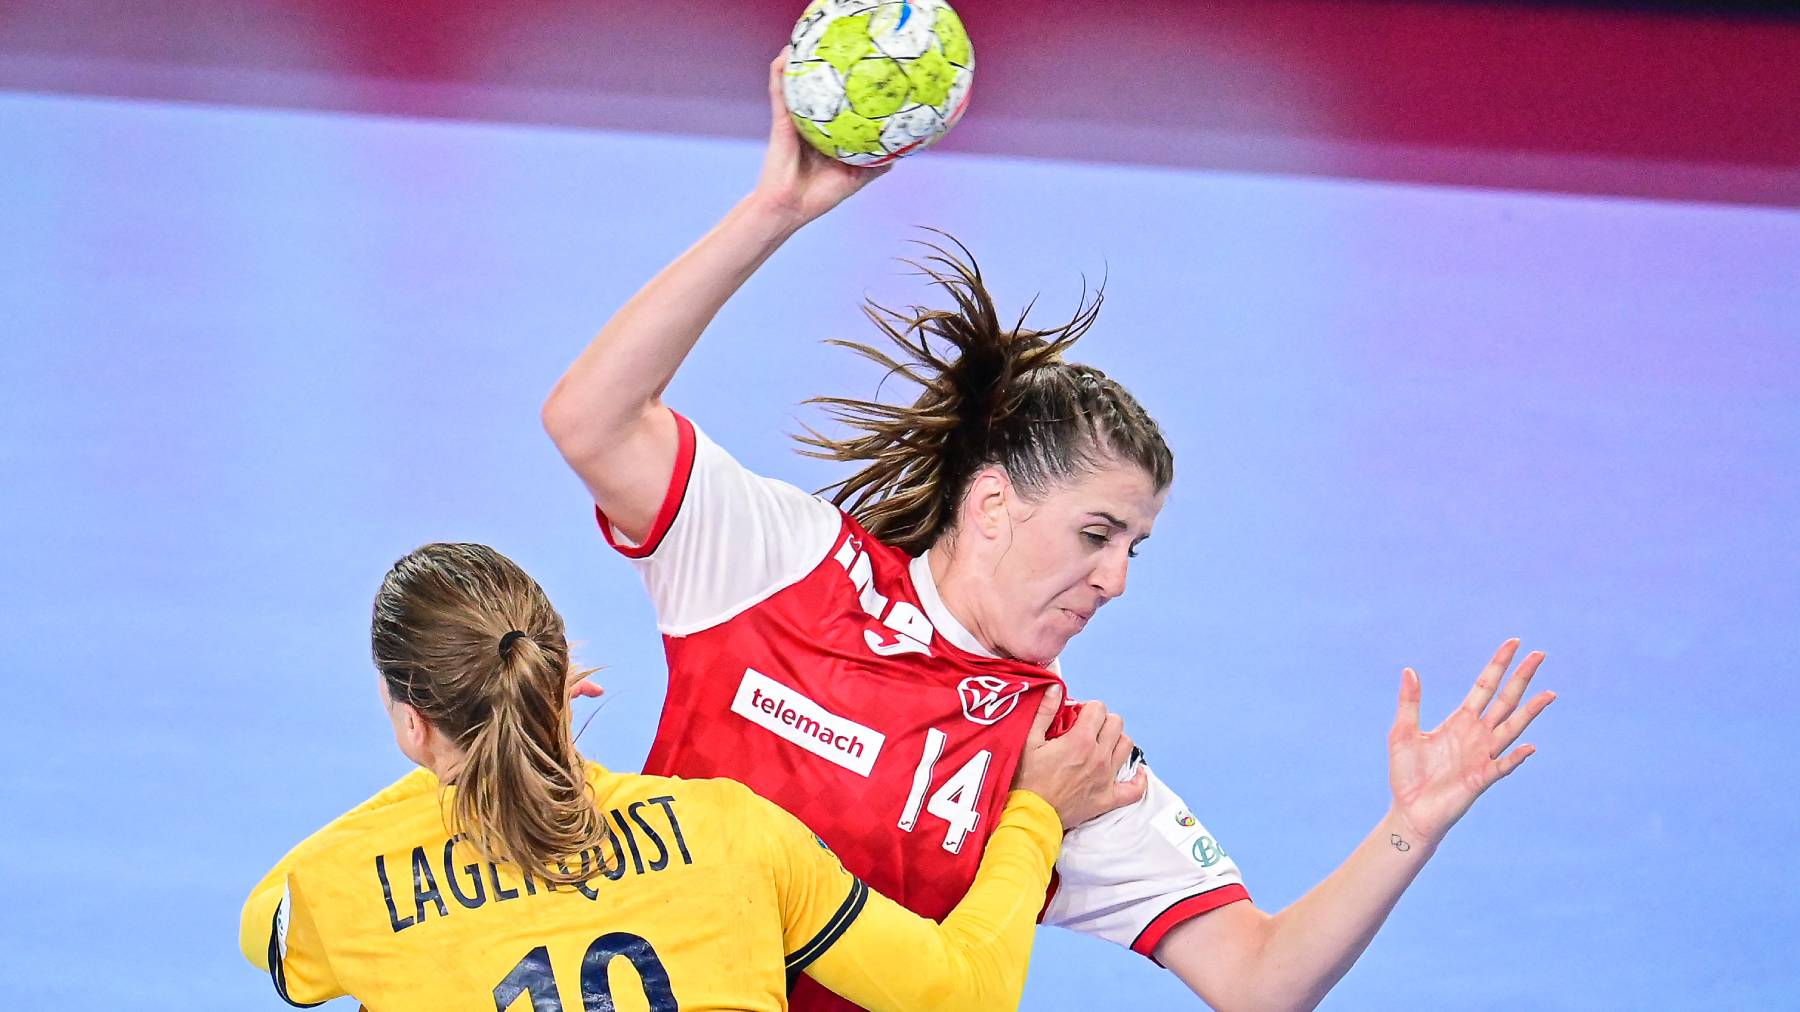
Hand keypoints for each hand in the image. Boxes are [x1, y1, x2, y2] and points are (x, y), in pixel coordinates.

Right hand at [752, 54, 888, 225]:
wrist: (790, 208)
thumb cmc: (819, 196)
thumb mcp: (856, 178)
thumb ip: (875, 164)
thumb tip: (902, 150)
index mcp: (828, 133)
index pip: (841, 103)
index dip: (851, 85)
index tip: (867, 68)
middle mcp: (812, 122)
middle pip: (821, 87)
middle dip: (828, 64)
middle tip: (843, 42)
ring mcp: (796, 119)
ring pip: (799, 83)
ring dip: (802, 59)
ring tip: (812, 36)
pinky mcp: (781, 120)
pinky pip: (780, 90)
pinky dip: (782, 71)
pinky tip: (788, 53)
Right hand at [1012, 686, 1148, 828]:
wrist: (1030, 816)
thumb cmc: (1026, 780)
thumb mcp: (1027, 741)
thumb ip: (1045, 711)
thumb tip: (1057, 688)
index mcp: (1081, 740)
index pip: (1098, 708)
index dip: (1087, 708)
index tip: (1075, 716)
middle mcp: (1099, 757)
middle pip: (1116, 723)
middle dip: (1102, 720)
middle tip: (1087, 728)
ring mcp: (1106, 778)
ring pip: (1127, 746)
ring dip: (1116, 741)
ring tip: (1102, 744)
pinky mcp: (1108, 799)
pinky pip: (1135, 789)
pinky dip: (1137, 779)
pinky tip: (1133, 771)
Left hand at [1387, 638, 1555, 845]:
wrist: (1409, 811)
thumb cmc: (1407, 774)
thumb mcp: (1402, 733)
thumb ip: (1409, 703)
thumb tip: (1409, 670)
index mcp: (1460, 721)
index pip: (1485, 686)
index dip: (1498, 665)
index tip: (1515, 643)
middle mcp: (1477, 735)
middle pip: (1506, 700)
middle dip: (1522, 678)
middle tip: (1540, 654)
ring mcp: (1483, 756)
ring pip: (1512, 728)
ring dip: (1530, 712)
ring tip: (1549, 694)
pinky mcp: (1481, 779)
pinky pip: (1503, 766)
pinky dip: (1516, 757)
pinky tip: (1529, 747)